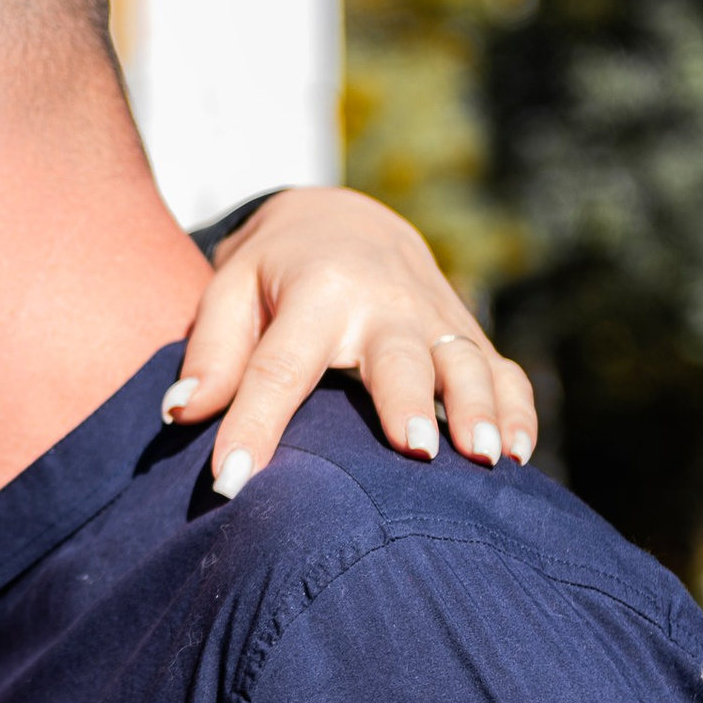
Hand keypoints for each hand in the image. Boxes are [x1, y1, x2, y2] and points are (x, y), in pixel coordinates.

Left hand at [167, 184, 537, 495]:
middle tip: (416, 450)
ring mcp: (433, 317)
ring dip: (479, 408)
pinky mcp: (464, 333)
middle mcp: (383, 302)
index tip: (229, 483)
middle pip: (397, 357)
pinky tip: (521, 454)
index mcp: (315, 291)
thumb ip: (210, 351)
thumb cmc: (272, 271)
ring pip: (465, 362)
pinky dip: (517, 407)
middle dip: (408, 401)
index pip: (279, 367)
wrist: (343, 219)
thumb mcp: (227, 290)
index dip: (252, 426)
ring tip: (488, 458)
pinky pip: (502, 369)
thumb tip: (182, 413)